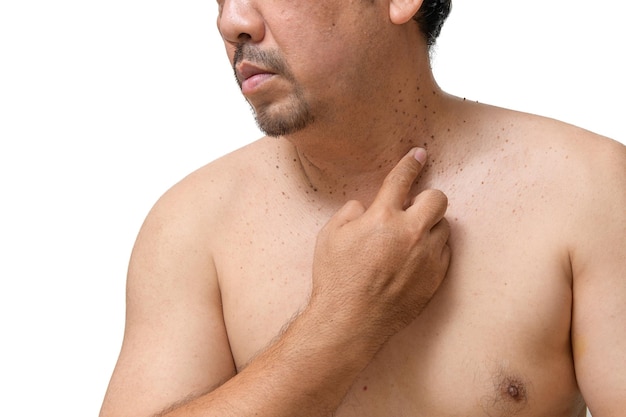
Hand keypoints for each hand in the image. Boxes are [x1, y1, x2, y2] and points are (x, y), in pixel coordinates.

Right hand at [310, 148, 449, 344]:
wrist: (351, 321)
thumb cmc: (336, 278)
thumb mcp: (329, 236)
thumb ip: (349, 212)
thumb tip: (365, 207)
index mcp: (382, 217)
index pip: (402, 179)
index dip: (411, 163)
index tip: (419, 154)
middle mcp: (410, 233)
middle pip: (438, 199)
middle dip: (427, 197)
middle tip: (412, 209)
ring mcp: (427, 257)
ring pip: (444, 226)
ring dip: (430, 226)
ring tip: (411, 238)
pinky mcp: (435, 278)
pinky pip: (444, 253)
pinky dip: (433, 249)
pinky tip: (415, 259)